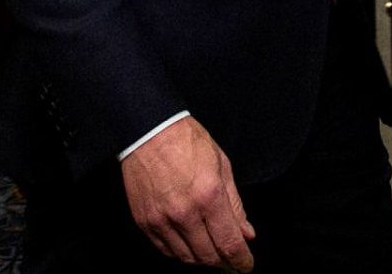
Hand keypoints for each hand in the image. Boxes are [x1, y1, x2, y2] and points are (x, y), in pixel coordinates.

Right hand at [121, 116, 255, 269]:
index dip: (241, 261)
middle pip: (208, 256)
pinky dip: (181, 253)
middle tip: (232, 262)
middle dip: (224, 264)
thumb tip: (246, 233)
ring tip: (213, 253)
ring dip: (203, 260)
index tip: (246, 266)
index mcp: (209, 196)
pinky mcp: (144, 221)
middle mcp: (184, 212)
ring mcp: (161, 219)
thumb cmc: (186, 141)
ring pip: (186, 257)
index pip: (230, 244)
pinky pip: (165, 250)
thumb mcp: (222, 166)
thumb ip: (235, 205)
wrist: (148, 130)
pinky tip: (190, 246)